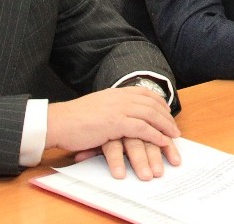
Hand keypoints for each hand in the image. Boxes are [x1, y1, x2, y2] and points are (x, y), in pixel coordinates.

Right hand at [47, 87, 179, 177]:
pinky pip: (142, 128)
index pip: (144, 93)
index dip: (158, 103)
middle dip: (166, 116)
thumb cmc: (72, 120)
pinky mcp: (115, 122)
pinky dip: (155, 135)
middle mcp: (119, 97)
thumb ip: (110, 109)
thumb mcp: (95, 108)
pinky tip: (163, 142)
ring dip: (165, 126)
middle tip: (175, 128)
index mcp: (114, 92)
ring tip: (174, 136)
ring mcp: (118, 108)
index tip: (167, 112)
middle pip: (151, 103)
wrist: (58, 122)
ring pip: (150, 115)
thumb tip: (120, 117)